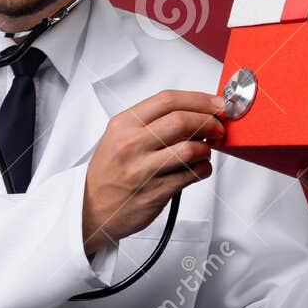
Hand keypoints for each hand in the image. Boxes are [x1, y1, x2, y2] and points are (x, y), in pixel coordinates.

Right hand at [83, 90, 225, 255]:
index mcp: (123, 125)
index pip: (167, 100)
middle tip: (218, 126)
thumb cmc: (109, 172)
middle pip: (182, 121)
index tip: (214, 103)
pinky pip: (192, 175)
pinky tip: (198, 167)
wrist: (90, 208)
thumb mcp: (118, 137)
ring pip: (190, 148)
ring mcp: (143, 170)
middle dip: (209, 121)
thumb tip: (194, 112)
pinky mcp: (155, 192)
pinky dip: (203, 168)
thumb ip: (151, 123)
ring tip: (206, 149)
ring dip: (207, 147)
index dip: (198, 99)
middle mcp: (131, 145)